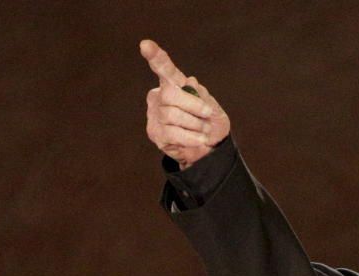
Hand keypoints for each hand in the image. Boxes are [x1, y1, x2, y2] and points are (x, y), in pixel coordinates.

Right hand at [140, 39, 230, 167]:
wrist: (211, 147)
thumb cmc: (209, 122)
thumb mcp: (213, 106)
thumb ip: (202, 95)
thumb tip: (190, 82)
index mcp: (174, 84)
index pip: (164, 69)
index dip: (156, 57)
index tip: (146, 44)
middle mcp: (159, 96)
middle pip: (170, 94)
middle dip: (193, 105)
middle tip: (207, 114)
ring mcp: (155, 115)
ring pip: (171, 115)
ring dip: (194, 124)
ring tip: (204, 129)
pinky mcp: (156, 133)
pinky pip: (172, 133)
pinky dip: (190, 137)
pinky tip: (199, 139)